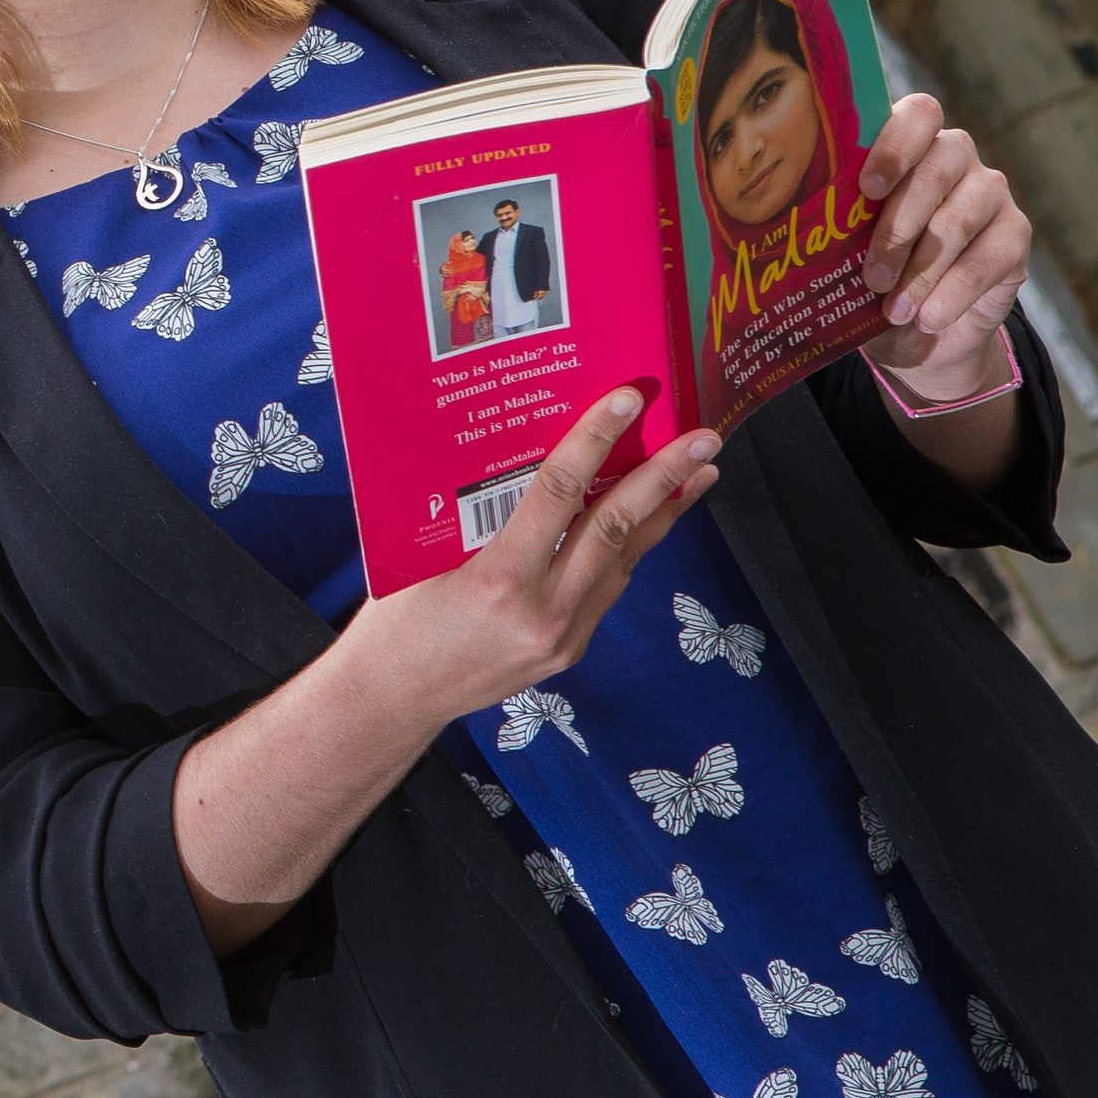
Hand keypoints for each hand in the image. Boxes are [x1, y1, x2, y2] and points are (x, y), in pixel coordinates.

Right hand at [343, 390, 721, 728]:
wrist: (394, 697)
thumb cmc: (396, 620)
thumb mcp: (423, 554)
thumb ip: (473, 514)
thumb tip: (516, 454)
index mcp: (498, 578)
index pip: (559, 492)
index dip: (596, 439)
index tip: (627, 400)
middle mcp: (542, 610)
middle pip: (616, 528)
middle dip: (664, 477)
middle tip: (702, 438)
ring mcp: (563, 635)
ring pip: (626, 560)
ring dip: (664, 513)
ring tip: (698, 474)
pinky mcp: (569, 649)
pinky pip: (608, 588)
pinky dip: (630, 549)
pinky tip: (647, 523)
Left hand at [855, 93, 1030, 395]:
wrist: (917, 330)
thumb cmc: (868, 276)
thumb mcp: (845, 251)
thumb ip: (833, 227)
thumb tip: (794, 235)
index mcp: (908, 145)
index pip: (918, 115)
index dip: (895, 146)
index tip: (866, 188)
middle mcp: (955, 157)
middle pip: (935, 170)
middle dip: (897, 227)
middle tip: (872, 277)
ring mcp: (990, 192)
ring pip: (957, 221)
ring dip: (921, 271)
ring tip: (894, 310)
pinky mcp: (1015, 234)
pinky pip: (987, 258)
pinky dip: (952, 294)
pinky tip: (928, 317)